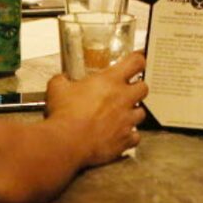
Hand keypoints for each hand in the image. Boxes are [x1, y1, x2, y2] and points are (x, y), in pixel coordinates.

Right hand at [45, 52, 148, 166]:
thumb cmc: (64, 114)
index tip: (137, 62)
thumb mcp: (58, 88)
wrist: (67, 142)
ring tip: (122, 115)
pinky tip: (120, 136)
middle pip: (144, 87)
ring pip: (141, 113)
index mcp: (110, 80)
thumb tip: (61, 79)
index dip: (138, 61)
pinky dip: (130, 136)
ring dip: (133, 113)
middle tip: (127, 92)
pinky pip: (135, 137)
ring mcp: (126, 119)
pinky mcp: (125, 139)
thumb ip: (62, 80)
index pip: (136, 62)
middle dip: (137, 89)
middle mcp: (123, 98)